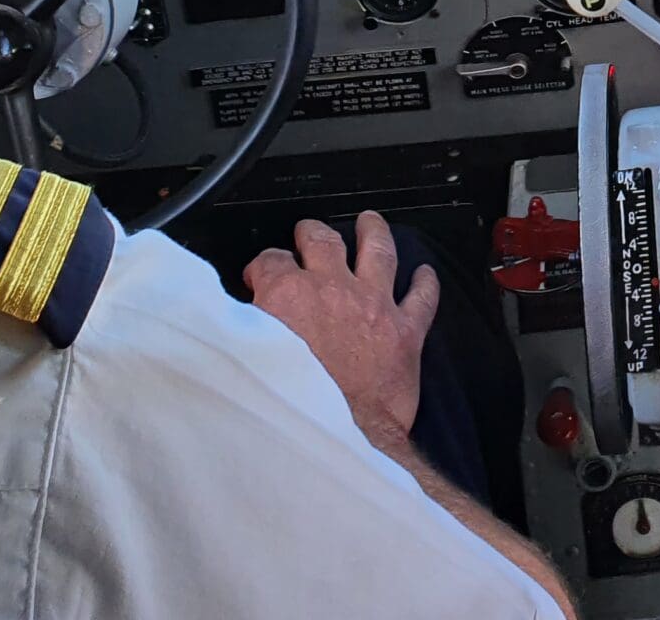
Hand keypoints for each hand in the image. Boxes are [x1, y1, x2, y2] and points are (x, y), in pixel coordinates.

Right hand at [245, 213, 439, 447]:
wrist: (338, 436)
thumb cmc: (288, 405)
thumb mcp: (244, 361)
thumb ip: (240, 331)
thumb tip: (234, 319)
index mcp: (287, 295)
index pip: (271, 262)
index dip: (264, 266)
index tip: (261, 275)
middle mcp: (333, 289)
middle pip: (323, 242)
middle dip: (312, 233)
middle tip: (308, 232)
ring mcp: (374, 305)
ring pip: (378, 251)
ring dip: (373, 232)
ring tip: (370, 222)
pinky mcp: (405, 331)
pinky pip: (421, 297)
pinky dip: (425, 283)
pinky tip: (425, 273)